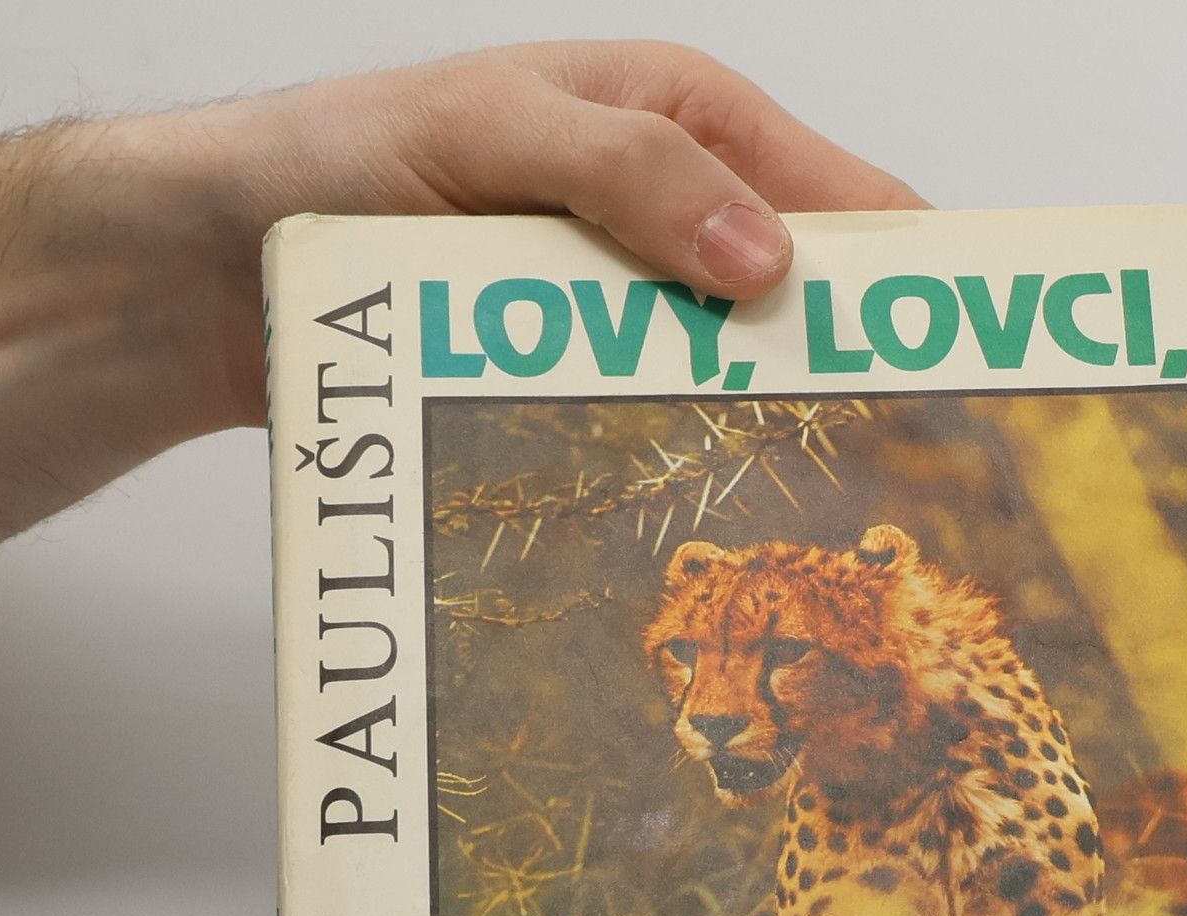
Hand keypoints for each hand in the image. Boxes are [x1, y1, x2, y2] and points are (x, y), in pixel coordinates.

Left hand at [0, 40, 921, 587]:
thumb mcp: (494, 127)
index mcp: (686, 122)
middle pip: (809, 307)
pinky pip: (664, 431)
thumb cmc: (338, 162)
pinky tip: (723, 523)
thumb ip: (633, 172)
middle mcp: (672, 219)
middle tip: (920, 469)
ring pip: (742, 384)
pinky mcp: (579, 389)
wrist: (208, 269)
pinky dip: (698, 473)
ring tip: (840, 518)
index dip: (921, 281)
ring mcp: (628, 312)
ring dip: (782, 442)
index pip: (847, 202)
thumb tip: (767, 258)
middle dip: (865, 377)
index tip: (978, 365)